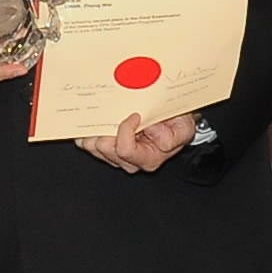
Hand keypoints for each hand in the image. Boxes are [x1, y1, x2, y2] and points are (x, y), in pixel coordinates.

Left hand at [80, 110, 200, 173]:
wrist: (173, 124)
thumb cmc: (176, 126)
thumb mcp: (184, 128)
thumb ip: (174, 134)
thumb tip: (153, 132)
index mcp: (148, 159)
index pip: (125, 150)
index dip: (125, 131)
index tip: (134, 115)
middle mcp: (129, 161)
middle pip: (105, 149)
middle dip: (105, 129)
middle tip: (112, 111)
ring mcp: (114, 156)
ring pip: (92, 147)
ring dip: (93, 130)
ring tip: (101, 114)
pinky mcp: (105, 149)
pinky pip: (87, 143)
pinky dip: (87, 131)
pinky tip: (92, 120)